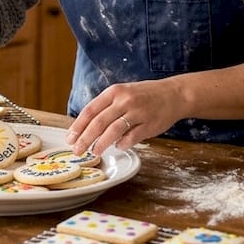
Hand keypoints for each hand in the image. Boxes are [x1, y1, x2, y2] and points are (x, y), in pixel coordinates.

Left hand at [64, 80, 180, 155]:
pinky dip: (122, 144)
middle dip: (85, 138)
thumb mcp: (123, 93)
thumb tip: (85, 128)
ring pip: (113, 131)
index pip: (90, 110)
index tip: (70, 138)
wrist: (174, 94)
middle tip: (77, 150)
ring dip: (101, 144)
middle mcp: (124, 100)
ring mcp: (138, 112)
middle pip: (98, 122)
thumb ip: (106, 107)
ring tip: (94, 152)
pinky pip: (131, 138)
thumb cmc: (144, 96)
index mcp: (114, 92)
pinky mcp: (149, 124)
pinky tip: (117, 147)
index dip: (78, 126)